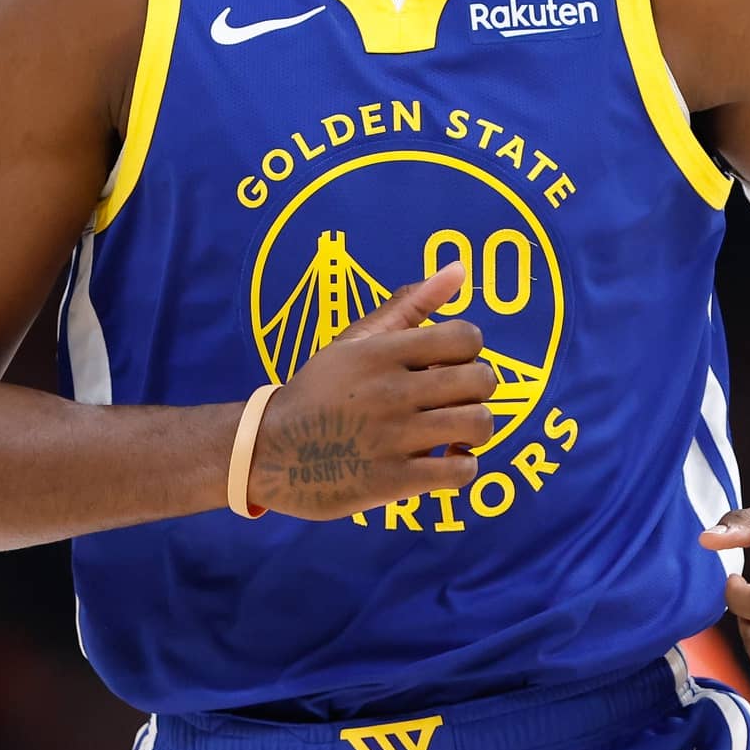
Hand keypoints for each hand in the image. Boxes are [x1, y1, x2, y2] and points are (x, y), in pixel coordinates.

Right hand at [246, 264, 496, 520]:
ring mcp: (391, 437)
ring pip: (478, 425)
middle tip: (456, 401)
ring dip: (475, 430)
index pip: (465, 337)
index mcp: (381, 351)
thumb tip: (460, 269)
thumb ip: (409, 305)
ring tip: (454, 432)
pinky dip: (462, 466)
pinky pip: (460, 472)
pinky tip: (443, 461)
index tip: (448, 365)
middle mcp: (389, 390)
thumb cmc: (319, 391)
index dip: (469, 351)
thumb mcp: (354, 341)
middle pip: (480, 381)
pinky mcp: (391, 481)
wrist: (268, 451)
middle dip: (477, 391)